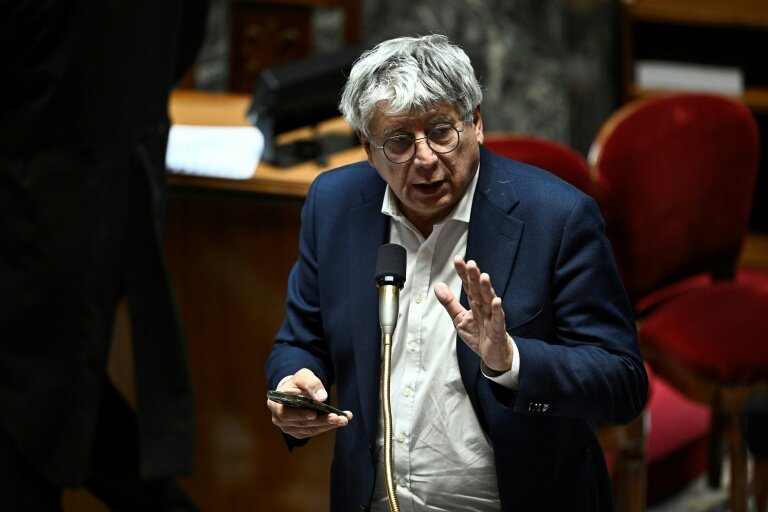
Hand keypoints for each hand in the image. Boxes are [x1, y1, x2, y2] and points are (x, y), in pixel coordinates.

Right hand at [267, 368, 351, 438]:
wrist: (296, 391)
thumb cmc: (297, 383)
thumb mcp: (303, 376)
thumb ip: (311, 384)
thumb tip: (322, 397)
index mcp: (275, 405)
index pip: (285, 413)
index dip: (299, 415)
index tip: (313, 414)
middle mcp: (279, 420)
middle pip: (302, 424)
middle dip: (322, 420)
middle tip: (338, 417)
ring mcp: (289, 428)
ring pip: (310, 429)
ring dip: (328, 425)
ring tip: (344, 419)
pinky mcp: (300, 432)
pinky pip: (314, 431)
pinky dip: (327, 426)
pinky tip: (340, 421)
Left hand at [434, 256, 512, 372]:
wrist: (493, 354)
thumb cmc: (479, 335)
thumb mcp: (459, 318)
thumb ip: (449, 302)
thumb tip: (438, 286)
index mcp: (474, 303)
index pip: (468, 285)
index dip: (463, 273)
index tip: (458, 260)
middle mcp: (484, 307)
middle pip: (478, 290)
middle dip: (474, 277)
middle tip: (471, 264)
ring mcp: (492, 317)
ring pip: (489, 301)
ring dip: (486, 289)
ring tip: (484, 277)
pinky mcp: (498, 329)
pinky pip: (498, 319)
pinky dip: (498, 311)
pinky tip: (497, 301)